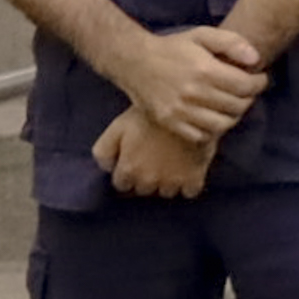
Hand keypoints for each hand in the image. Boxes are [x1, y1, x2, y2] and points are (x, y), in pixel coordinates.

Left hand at [93, 111, 215, 199]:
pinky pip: (190, 192)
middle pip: (144, 190)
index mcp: (129, 169)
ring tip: (171, 164)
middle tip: (153, 161)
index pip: (122, 185)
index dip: (127, 173)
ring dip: (167, 183)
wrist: (185, 106)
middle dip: (146, 178)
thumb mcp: (118, 126)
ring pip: (166, 193)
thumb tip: (107, 168)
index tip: (135, 162)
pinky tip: (188, 171)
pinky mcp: (194, 177)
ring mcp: (173, 181)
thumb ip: (104, 151)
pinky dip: (188, 185)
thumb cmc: (150, 114)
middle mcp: (149, 180)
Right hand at [103, 24, 265, 145]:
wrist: (134, 62)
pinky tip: (213, 116)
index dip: (259, 83)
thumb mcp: (203, 35)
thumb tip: (256, 59)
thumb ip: (232, 43)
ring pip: (222, 124)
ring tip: (232, 104)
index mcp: (204, 70)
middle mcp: (192, 93)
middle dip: (249, 98)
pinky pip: (201, 135)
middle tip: (246, 91)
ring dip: (233, 115)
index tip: (259, 78)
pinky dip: (212, 129)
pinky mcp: (169, 122)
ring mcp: (179, 111)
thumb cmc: (173, 47)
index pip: (246, 86)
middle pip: (237, 106)